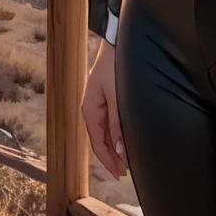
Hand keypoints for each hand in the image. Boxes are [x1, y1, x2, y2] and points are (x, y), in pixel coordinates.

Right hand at [81, 37, 127, 177]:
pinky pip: (108, 122)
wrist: (116, 42)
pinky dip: (115, 134)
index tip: (120, 174)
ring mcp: (97, 103)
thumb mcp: (117, 98)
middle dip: (112, 157)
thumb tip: (119, 150)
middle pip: (100, 140)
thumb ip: (118, 125)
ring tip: (125, 160)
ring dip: (114, 147)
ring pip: (104, 132)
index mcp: (89, 110)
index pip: (97, 144)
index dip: (108, 161)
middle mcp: (91, 109)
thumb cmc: (115, 67)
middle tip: (125, 172)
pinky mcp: (105, 98)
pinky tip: (122, 140)